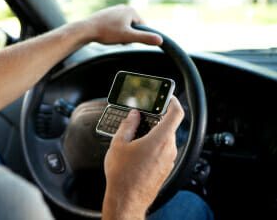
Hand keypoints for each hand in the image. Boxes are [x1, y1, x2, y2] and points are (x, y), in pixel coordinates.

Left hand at [83, 4, 162, 45]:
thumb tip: (160, 40)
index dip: (135, 36)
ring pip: (123, 28)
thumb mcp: (128, 37)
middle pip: (132, 28)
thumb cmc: (106, 32)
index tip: (124, 38)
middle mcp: (123, 7)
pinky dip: (112, 32)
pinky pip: (115, 27)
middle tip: (116, 37)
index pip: (142, 27)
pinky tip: (105, 34)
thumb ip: (144, 38)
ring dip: (119, 35)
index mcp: (131, 10)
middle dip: (126, 35)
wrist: (86, 30)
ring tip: (109, 35)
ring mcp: (114, 10)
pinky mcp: (107, 15)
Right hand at [102, 97, 183, 219]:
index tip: (166, 96)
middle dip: (155, 119)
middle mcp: (169, 148)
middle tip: (140, 117)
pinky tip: (137, 149)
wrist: (127, 199)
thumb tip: (133, 115)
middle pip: (168, 126)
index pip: (176, 113)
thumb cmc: (123, 175)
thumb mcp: (119, 144)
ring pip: (165, 139)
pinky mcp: (165, 168)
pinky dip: (153, 145)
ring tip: (134, 135)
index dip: (172, 101)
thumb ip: (128, 125)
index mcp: (160, 138)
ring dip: (153, 133)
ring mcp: (169, 160)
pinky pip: (163, 150)